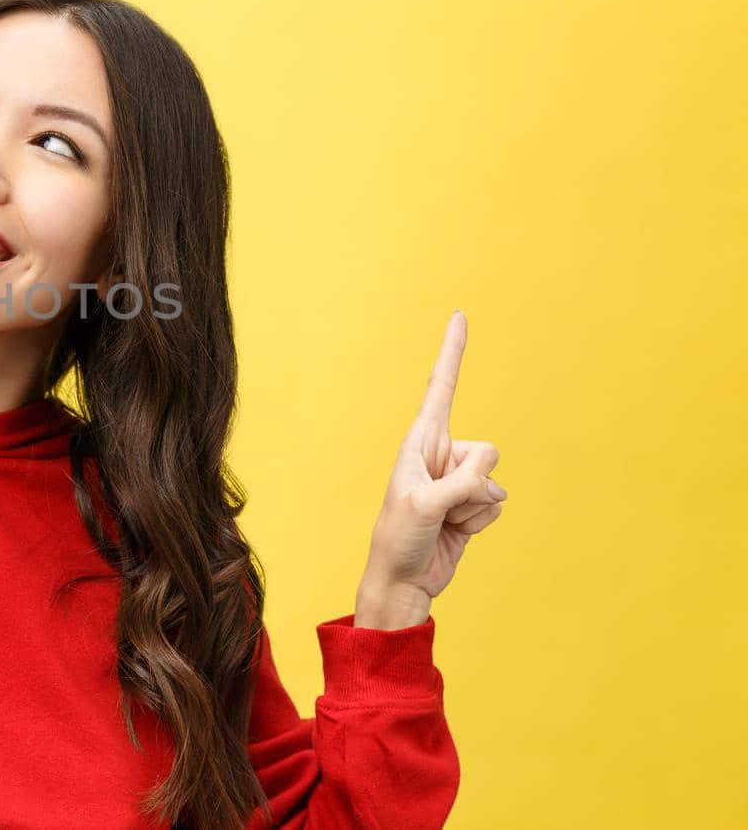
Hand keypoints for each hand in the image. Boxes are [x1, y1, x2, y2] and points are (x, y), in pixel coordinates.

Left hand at [359, 311, 507, 612]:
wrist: (404, 580)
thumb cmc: (399, 538)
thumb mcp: (423, 505)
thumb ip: (462, 482)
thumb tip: (490, 474)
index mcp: (419, 442)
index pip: (441, 388)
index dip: (452, 352)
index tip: (459, 315)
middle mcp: (441, 455)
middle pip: (487, 450)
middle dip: (473, 481)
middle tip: (440, 505)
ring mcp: (458, 479)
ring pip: (494, 480)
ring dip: (474, 506)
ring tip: (443, 521)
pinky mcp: (471, 503)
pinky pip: (496, 503)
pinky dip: (480, 521)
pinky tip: (455, 531)